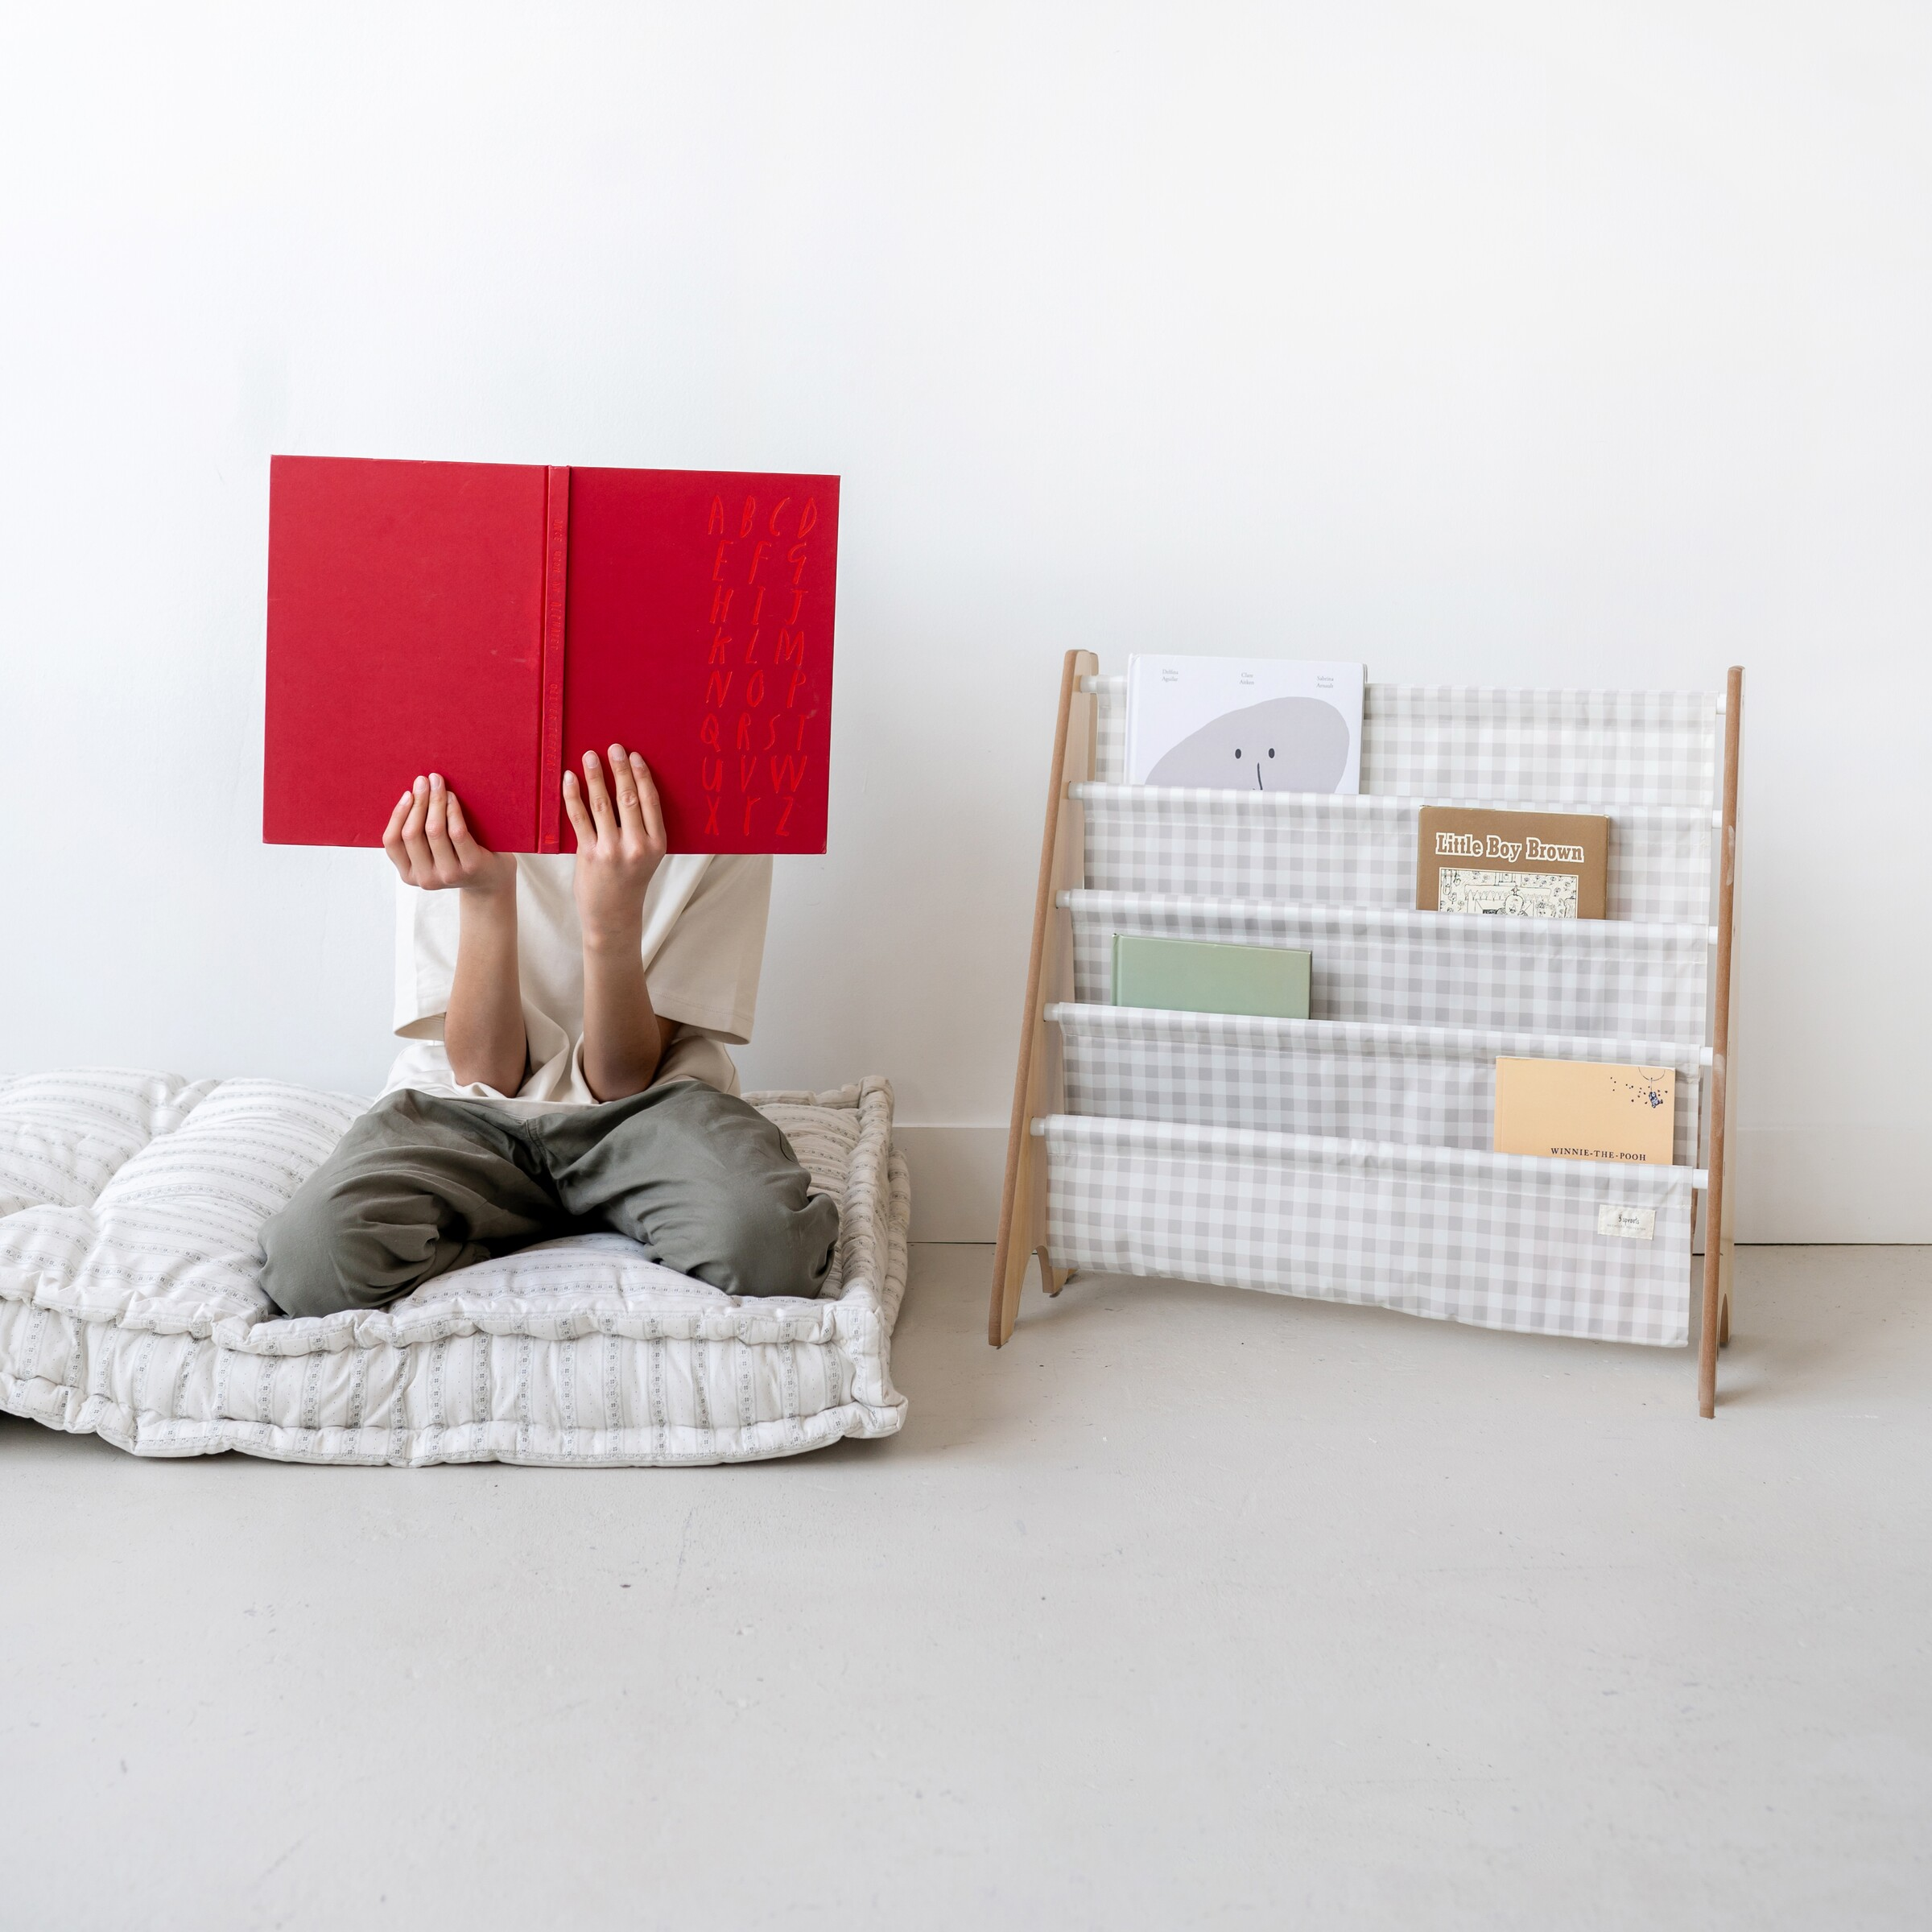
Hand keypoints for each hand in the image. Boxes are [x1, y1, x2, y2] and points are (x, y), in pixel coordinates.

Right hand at [382, 773, 516, 895]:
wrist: (491, 878)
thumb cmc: (457, 856)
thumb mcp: (430, 852)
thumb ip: (417, 834)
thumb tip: (410, 793)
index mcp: (408, 873)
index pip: (392, 842)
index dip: (397, 815)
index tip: (407, 793)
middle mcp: (425, 878)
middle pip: (412, 833)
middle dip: (418, 802)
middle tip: (423, 780)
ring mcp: (448, 875)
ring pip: (434, 831)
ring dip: (435, 802)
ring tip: (438, 784)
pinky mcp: (470, 867)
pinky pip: (457, 833)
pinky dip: (452, 811)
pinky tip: (452, 798)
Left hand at [564, 745, 666, 947]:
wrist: (613, 915)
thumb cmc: (629, 881)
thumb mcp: (647, 856)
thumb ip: (642, 828)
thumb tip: (630, 788)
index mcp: (656, 844)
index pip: (650, 802)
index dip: (642, 776)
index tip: (634, 757)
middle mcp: (636, 846)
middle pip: (628, 799)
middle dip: (620, 770)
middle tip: (613, 748)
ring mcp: (612, 851)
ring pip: (603, 805)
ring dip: (595, 777)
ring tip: (589, 756)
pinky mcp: (589, 855)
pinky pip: (579, 818)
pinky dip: (573, 796)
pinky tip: (570, 779)